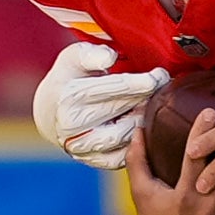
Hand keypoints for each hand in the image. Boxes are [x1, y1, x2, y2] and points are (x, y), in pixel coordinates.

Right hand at [32, 40, 166, 167]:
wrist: (49, 113)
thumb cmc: (68, 79)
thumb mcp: (74, 57)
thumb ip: (92, 53)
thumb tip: (111, 58)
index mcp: (69, 97)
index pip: (116, 89)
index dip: (142, 82)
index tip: (160, 75)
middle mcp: (73, 126)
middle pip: (123, 112)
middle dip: (148, 99)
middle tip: (164, 88)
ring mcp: (81, 147)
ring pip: (125, 137)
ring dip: (144, 122)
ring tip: (153, 107)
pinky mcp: (92, 160)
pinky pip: (123, 157)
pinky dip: (137, 145)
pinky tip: (143, 127)